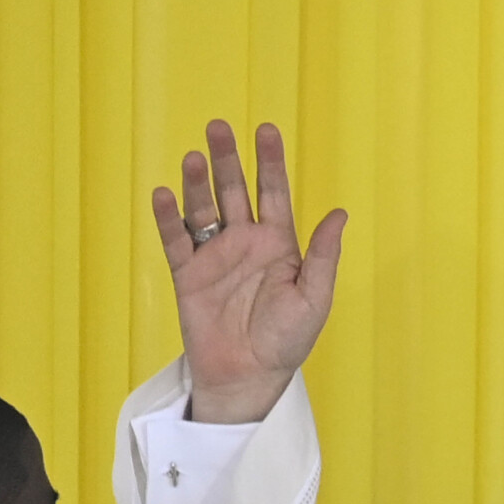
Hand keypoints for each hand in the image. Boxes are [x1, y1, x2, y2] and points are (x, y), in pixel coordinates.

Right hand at [150, 120, 347, 423]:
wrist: (250, 376)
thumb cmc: (287, 342)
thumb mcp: (314, 297)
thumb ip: (324, 255)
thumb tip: (340, 214)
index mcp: (278, 245)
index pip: (273, 193)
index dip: (270, 162)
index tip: (266, 130)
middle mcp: (245, 243)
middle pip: (234, 190)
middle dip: (227, 159)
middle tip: (218, 127)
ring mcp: (215, 257)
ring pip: (203, 209)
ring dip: (198, 183)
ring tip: (194, 157)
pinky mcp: (188, 275)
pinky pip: (176, 241)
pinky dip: (168, 218)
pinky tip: (164, 194)